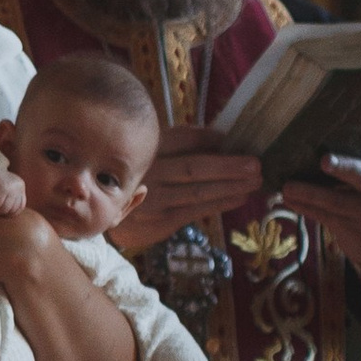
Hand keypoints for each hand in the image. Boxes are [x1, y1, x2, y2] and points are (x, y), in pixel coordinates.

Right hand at [0, 165, 25, 218]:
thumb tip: (11, 215)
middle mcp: (18, 185)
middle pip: (11, 210)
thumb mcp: (2, 190)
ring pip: (3, 209)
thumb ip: (10, 199)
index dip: (7, 211)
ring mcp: (11, 186)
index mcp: (20, 186)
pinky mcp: (1, 187)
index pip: (19, 207)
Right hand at [119, 126, 261, 259]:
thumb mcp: (154, 150)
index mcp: (147, 148)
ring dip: (231, 188)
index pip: (184, 140)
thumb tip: (225, 138)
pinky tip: (239, 198)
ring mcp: (152, 200)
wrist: (103, 209)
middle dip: (229, 167)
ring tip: (255, 181)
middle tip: (256, 165)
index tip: (240, 141)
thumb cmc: (141, 172)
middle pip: (194, 168)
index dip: (214, 140)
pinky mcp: (159, 223)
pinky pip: (196, 211)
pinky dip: (221, 204)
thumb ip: (184, 141)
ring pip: (199, 193)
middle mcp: (147, 173)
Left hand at [283, 153, 360, 306]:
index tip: (337, 153)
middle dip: (344, 168)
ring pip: (334, 201)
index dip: (358, 158)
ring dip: (308, 192)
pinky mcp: (348, 231)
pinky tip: (288, 199)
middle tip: (324, 160)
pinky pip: (323, 216)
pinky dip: (304, 207)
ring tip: (287, 186)